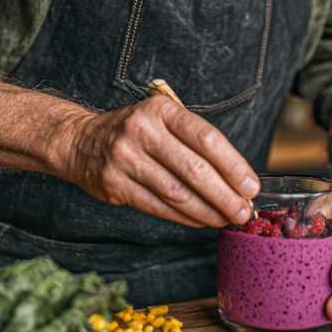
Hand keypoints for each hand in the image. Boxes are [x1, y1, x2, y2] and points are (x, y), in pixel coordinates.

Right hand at [65, 95, 258, 227]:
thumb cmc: (135, 132)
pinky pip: (158, 206)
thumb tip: (237, 178)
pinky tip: (201, 220)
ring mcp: (125, 158)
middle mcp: (142, 131)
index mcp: (161, 110)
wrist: (81, 142)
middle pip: (194, 169)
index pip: (206, 138)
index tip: (251, 186)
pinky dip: (184, 217)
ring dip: (207, 211)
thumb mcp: (162, 120)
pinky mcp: (114, 183)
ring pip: (177, 193)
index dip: (233, 165)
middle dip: (225, 195)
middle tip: (243, 212)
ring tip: (226, 219)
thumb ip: (195, 142)